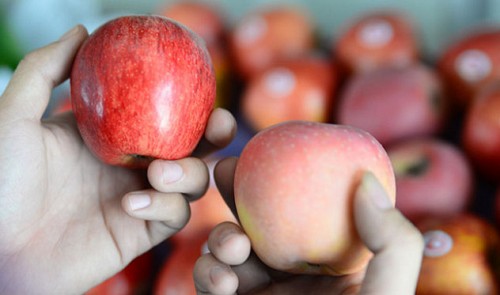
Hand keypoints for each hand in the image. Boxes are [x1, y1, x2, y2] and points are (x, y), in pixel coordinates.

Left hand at [0, 25, 235, 294]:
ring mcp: (140, 198)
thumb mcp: (14, 117)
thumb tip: (83, 31)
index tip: (202, 86)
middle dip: (214, 136)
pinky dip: (164, 206)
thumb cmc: (0, 185)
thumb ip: (44, 69)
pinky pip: (174, 217)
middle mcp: (132, 166)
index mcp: (112, 137)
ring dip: (187, 173)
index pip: (163, 116)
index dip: (191, 102)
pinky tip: (132, 203)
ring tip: (158, 171)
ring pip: (192, 182)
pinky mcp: (142, 232)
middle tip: (218, 125)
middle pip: (192, 148)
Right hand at [193, 158, 423, 294]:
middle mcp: (298, 272)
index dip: (283, 174)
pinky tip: (219, 278)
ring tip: (230, 246)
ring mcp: (264, 292)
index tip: (263, 149)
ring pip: (231, 250)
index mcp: (334, 261)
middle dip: (237, 195)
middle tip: (222, 170)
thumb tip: (366, 180)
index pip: (306, 207)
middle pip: (263, 220)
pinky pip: (215, 284)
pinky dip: (209, 275)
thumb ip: (393, 242)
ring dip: (220, 240)